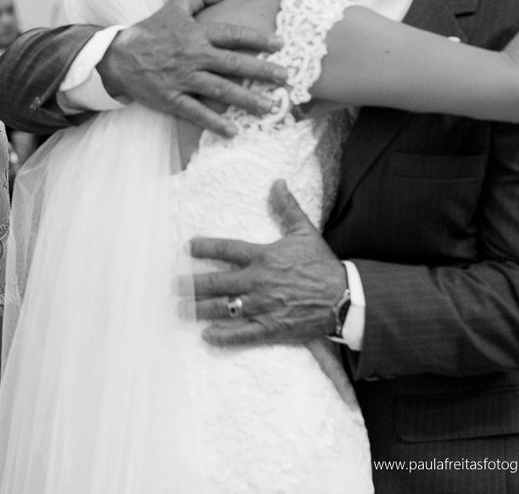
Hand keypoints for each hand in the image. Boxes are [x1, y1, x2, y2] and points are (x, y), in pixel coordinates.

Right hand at [97, 0, 286, 135]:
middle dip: (262, 71)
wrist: (117, 56)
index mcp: (196, 34)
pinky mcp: (171, 98)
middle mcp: (193, 56)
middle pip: (234, 64)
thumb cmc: (149, 31)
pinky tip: (234, 130)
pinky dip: (215, 121)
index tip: (281, 44)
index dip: (258, 38)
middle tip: (287, 78)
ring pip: (220, 90)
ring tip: (270, 107)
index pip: (233, 35)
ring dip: (247, 99)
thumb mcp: (174, 8)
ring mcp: (182, 79)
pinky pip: (196, 112)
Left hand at [186, 180, 345, 344]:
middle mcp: (257, 281)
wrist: (345, 298)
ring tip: (180, 310)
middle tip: (172, 286)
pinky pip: (242, 333)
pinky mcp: (271, 327)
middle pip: (216, 282)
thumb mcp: (305, 232)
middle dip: (191, 284)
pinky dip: (223, 336)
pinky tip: (206, 336)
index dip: (204, 248)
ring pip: (223, 308)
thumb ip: (287, 208)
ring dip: (198, 309)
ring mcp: (262, 306)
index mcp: (263, 256)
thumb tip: (277, 182)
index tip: (186, 248)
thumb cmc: (322, 265)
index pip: (226, 249)